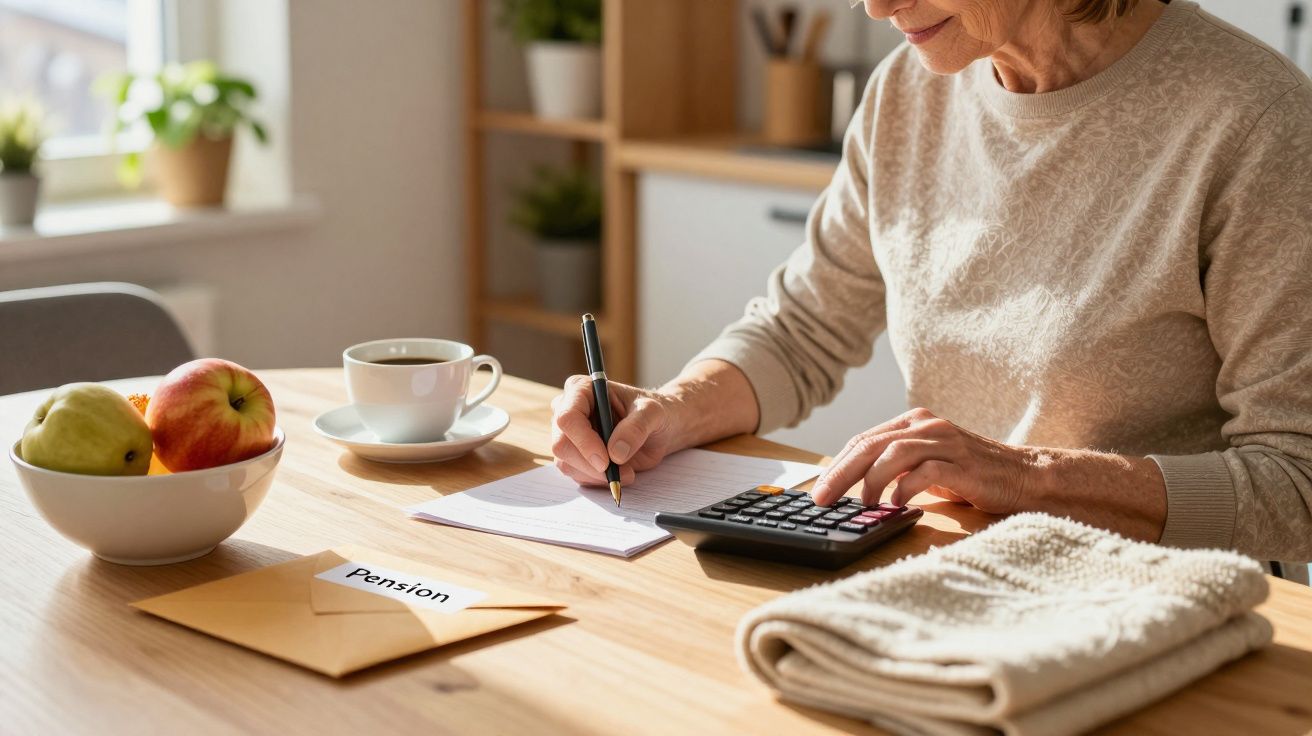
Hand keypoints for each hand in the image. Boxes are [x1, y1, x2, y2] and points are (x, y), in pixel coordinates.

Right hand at [550, 375, 682, 486]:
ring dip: (597, 475)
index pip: (567, 418)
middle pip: (561, 444)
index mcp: (582, 390)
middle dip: (590, 464)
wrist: (658, 429)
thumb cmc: (653, 413)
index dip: (583, 441)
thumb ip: (636, 428)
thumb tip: (615, 452)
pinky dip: (598, 480)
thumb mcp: (652, 413)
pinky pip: (576, 474)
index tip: (605, 460)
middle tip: (619, 471)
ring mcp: (570, 435)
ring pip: (566, 463)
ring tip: (627, 471)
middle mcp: (568, 410)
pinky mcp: (575, 455)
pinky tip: (620, 472)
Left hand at [810, 407, 1036, 511]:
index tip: (819, 490)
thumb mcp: (926, 465)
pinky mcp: (962, 463)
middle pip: (870, 445)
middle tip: (822, 498)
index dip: (837, 465)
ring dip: (871, 481)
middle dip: (840, 473)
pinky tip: (896, 504)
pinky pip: (925, 472)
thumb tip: (854, 489)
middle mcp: (926, 425)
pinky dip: (905, 489)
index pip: (863, 440)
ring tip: (864, 504)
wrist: (1023, 476)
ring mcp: (945, 442)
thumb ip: (896, 468)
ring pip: (893, 454)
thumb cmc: (971, 474)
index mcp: (913, 422)